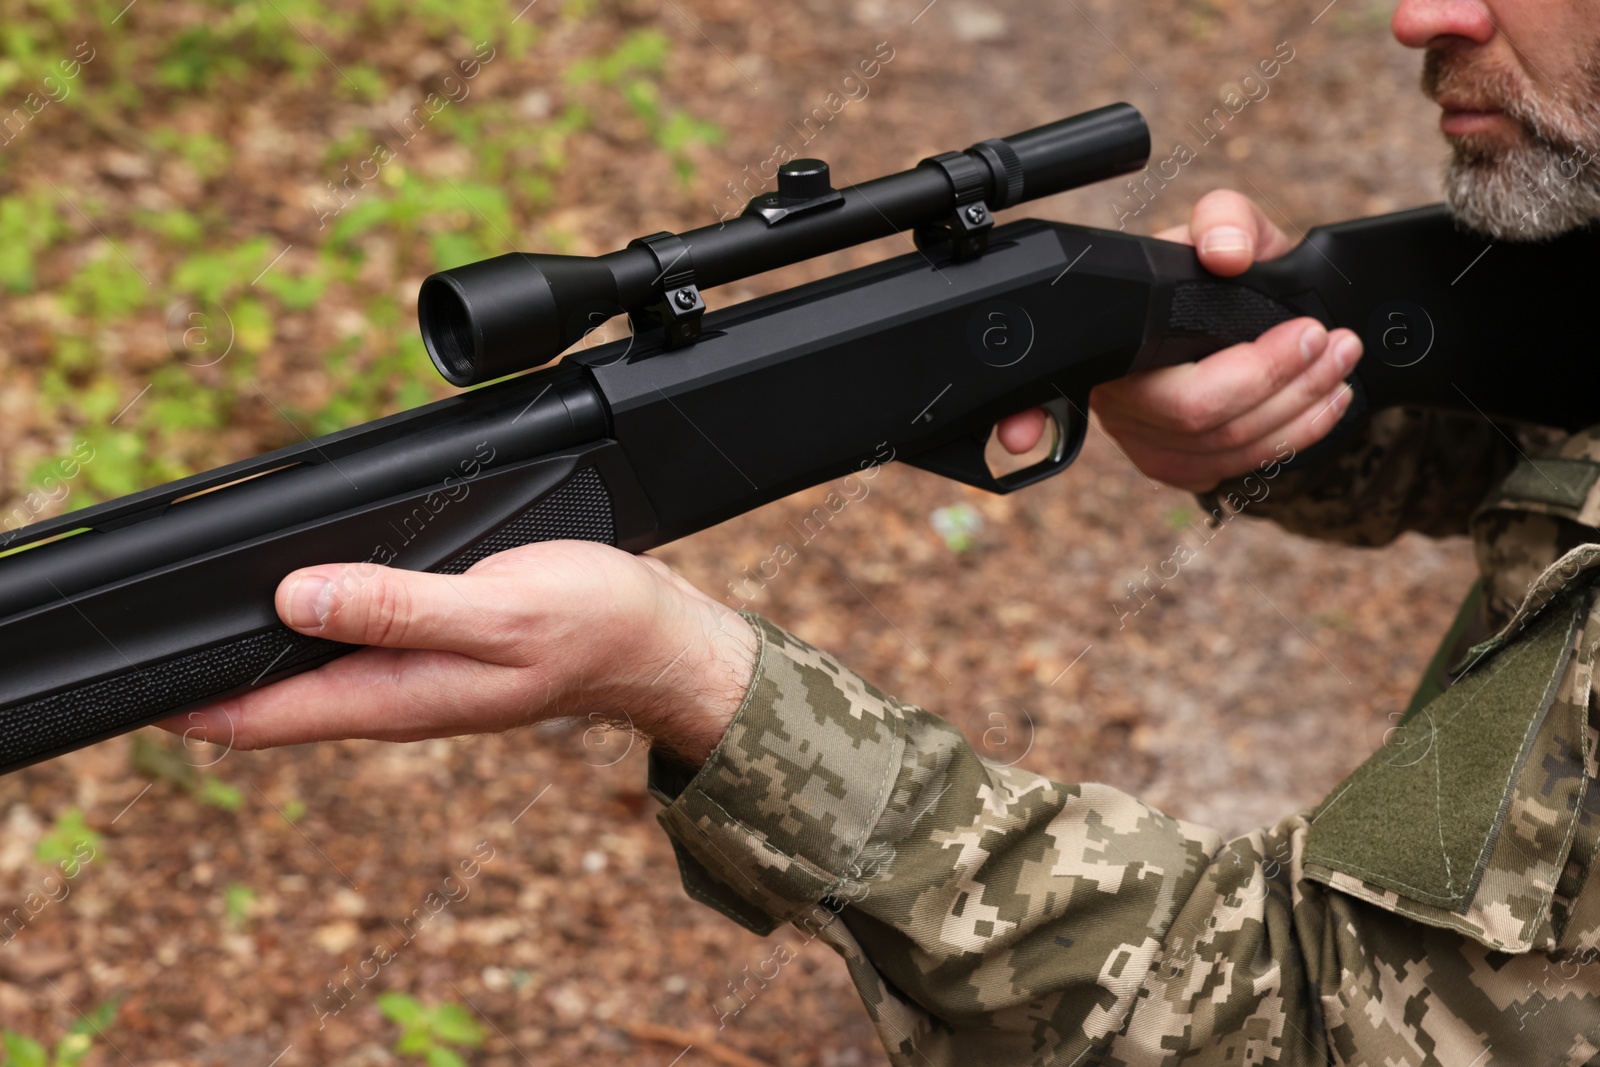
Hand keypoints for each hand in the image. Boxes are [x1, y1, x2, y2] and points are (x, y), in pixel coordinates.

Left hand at [160, 541, 758, 766]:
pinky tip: (298, 602)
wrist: (654, 636)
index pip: (263, 719)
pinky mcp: (434, 648)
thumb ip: (398, 607)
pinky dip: (308, 626)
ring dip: (254, 653)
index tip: (135, 687)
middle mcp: (395, 693)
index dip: (188, 707)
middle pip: (271, 700)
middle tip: (144, 644)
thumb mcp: (494, 612)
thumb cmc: (590, 625)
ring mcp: (414, 675)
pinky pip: (349, 644)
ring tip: (196, 626)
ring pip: (307, 672)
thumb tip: (296, 597)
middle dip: (204, 683)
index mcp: (398, 696)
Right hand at [996, 189, 1363, 491]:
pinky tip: (1316, 411)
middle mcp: (1117, 403)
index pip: (1186, 392)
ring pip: (1225, 454)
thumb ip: (1223, 220)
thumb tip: (1227, 253)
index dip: (1257, 373)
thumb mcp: (1221, 224)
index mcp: (1118, 348)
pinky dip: (1284, 444)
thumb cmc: (1207, 267)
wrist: (1204, 298)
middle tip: (1338, 347)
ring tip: (1341, 373)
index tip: (1311, 331)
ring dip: (1300, 417)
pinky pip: (1226, 471)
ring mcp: (1138, 440)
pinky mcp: (1166, 462)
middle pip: (1210, 428)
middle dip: (1291, 390)